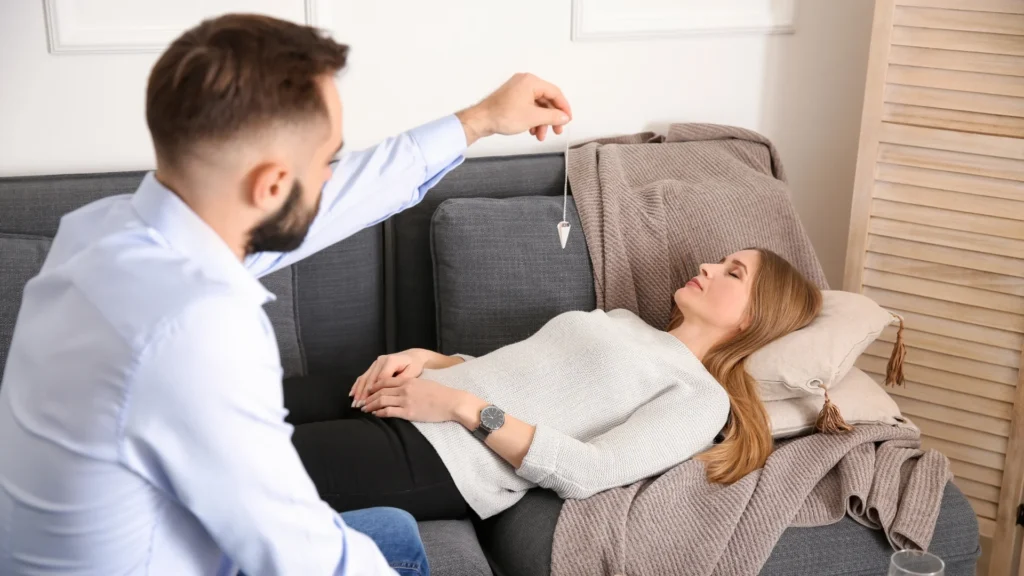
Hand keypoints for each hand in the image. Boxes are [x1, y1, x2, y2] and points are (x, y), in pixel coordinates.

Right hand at [351, 350, 430, 406]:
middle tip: (359, 406)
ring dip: (359, 391)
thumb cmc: (414, 366)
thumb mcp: (411, 374)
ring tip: (355, 403)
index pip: (380, 379)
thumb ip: (400, 382)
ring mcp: (376, 363)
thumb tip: (388, 392)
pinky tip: (352, 393)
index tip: (371, 403)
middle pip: (370, 379)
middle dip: (364, 394)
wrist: (413, 357)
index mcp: (390, 361)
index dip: (375, 392)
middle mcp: (381, 361)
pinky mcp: (374, 366)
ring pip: (365, 378)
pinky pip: (364, 375)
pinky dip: (358, 385)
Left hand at [361, 377, 476, 422]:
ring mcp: (406, 400)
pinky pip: (389, 411)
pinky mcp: (409, 412)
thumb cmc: (441, 394)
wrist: (452, 402)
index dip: (374, 386)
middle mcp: (405, 389)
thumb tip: (403, 389)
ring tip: (364, 409)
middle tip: (361, 401)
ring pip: (381, 401)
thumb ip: (412, 385)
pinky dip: (379, 412)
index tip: (368, 391)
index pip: (385, 381)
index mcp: (408, 381)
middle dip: (368, 397)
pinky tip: (375, 414)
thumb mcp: (424, 384)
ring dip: (370, 405)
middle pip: (380, 391)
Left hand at [456, 73, 571, 144]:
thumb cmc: (502, 115)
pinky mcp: (512, 99)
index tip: (567, 119)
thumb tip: (564, 117)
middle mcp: (525, 82)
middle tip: (556, 130)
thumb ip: (552, 116)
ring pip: (538, 106)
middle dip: (551, 118)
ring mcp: (518, 90)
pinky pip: (529, 107)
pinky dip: (533, 119)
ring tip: (540, 135)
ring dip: (541, 122)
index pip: (555, 93)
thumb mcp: (533, 117)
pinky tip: (532, 131)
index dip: (564, 108)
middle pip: (547, 100)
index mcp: (531, 82)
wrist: (481, 120)